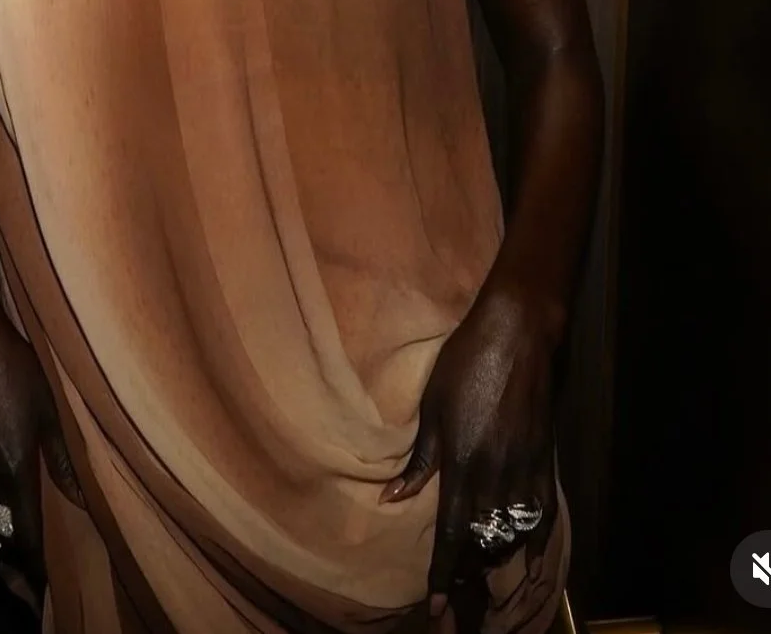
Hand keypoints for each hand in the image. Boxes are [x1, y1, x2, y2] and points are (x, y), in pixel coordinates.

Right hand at [0, 303, 83, 611]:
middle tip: (29, 588)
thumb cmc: (14, 364)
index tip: (47, 589)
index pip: (23, 537)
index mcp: (11, 470)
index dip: (35, 567)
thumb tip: (82, 499)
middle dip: (12, 566)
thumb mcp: (49, 408)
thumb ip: (63, 458)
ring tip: (10, 558)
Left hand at [380, 287, 558, 617]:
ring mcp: (527, 469)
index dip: (444, 573)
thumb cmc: (464, 363)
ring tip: (480, 569)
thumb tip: (393, 499)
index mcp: (463, 462)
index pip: (453, 532)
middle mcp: (497, 475)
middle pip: (486, 541)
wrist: (518, 334)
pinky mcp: (547, 459)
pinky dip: (535, 538)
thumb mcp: (432, 407)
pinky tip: (528, 556)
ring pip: (514, 532)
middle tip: (456, 594)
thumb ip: (419, 459)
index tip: (437, 607)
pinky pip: (543, 512)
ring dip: (497, 555)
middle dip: (470, 572)